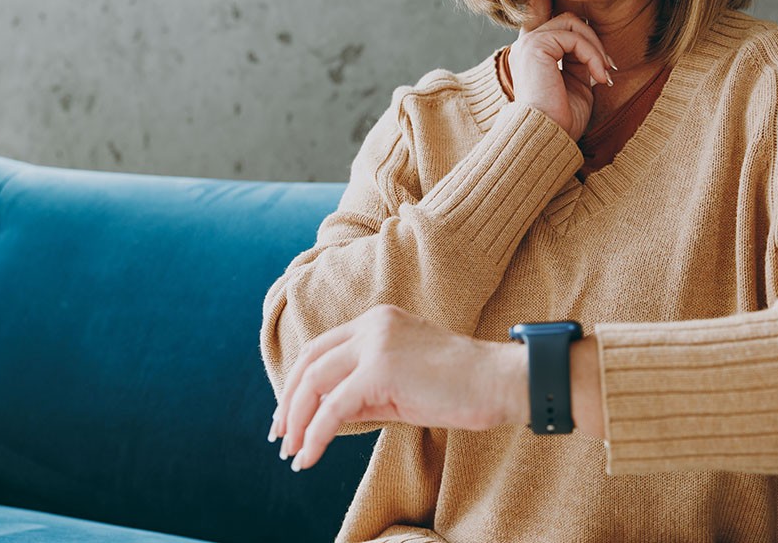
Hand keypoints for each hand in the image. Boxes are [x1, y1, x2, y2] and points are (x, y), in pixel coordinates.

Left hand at [269, 305, 526, 471]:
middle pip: (310, 361)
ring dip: (296, 421)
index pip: (321, 349)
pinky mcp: (381, 369)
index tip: (289, 417)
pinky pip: (334, 407)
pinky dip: (315, 434)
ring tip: (292, 452)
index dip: (299, 384)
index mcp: (377, 321)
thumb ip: (363, 391)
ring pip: (315, 381)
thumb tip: (327, 417)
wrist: (497, 382)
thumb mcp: (400, 384)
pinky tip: (309, 457)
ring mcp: (376, 342)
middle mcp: (372, 324)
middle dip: (289, 403)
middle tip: (280, 438)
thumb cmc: (458, 387)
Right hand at [506, 0, 613, 140]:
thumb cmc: (561, 120)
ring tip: (603, 75)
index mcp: (533, 55)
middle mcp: (526, 46)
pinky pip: (574, 37)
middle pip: (566, 18)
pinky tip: (598, 77)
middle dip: (592, 40)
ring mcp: (529, 44)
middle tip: (607, 69)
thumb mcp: (575, 85)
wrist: (547, 137)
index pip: (536, 15)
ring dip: (595, 48)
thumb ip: (578, 61)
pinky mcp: (536, 46)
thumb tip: (593, 49)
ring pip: (572, 23)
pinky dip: (592, 55)